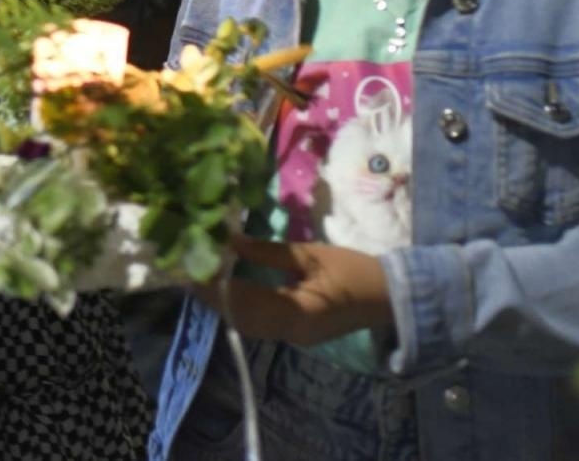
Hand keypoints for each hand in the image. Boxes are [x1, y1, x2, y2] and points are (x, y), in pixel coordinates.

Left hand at [192, 234, 393, 347]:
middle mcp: (289, 332)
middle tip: (189, 268)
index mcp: (295, 312)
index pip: (243, 301)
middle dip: (213, 295)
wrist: (389, 298)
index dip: (214, 286)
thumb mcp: (311, 254)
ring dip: (224, 302)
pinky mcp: (296, 334)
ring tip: (204, 276)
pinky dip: (241, 306)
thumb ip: (269, 251)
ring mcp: (292, 338)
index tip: (191, 266)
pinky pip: (259, 324)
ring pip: (247, 324)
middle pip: (240, 318)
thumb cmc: (353, 271)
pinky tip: (230, 287)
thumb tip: (231, 242)